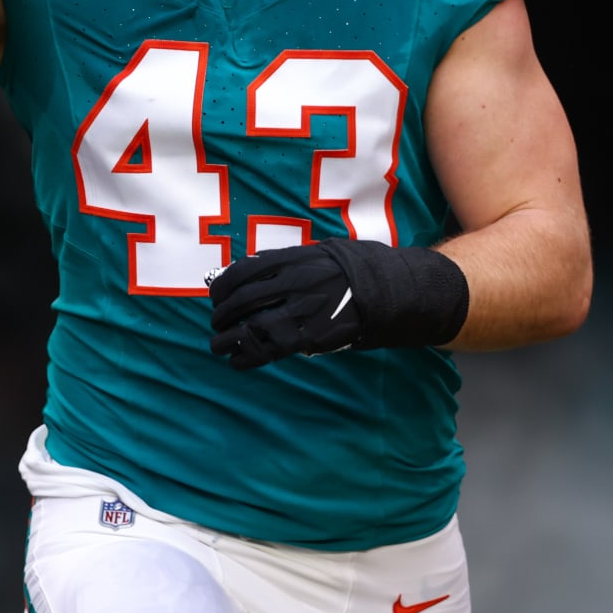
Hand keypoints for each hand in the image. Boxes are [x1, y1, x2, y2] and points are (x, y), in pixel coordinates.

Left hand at [207, 238, 469, 370]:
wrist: (398, 292)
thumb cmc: (363, 270)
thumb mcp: (325, 252)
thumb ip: (293, 261)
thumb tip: (257, 268)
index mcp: (298, 259)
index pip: (245, 271)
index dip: (223, 286)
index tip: (215, 294)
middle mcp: (297, 282)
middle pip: (243, 299)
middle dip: (222, 313)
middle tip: (215, 323)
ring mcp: (305, 310)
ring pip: (252, 326)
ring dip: (228, 338)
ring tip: (219, 345)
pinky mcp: (313, 337)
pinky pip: (271, 349)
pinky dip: (248, 356)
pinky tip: (238, 360)